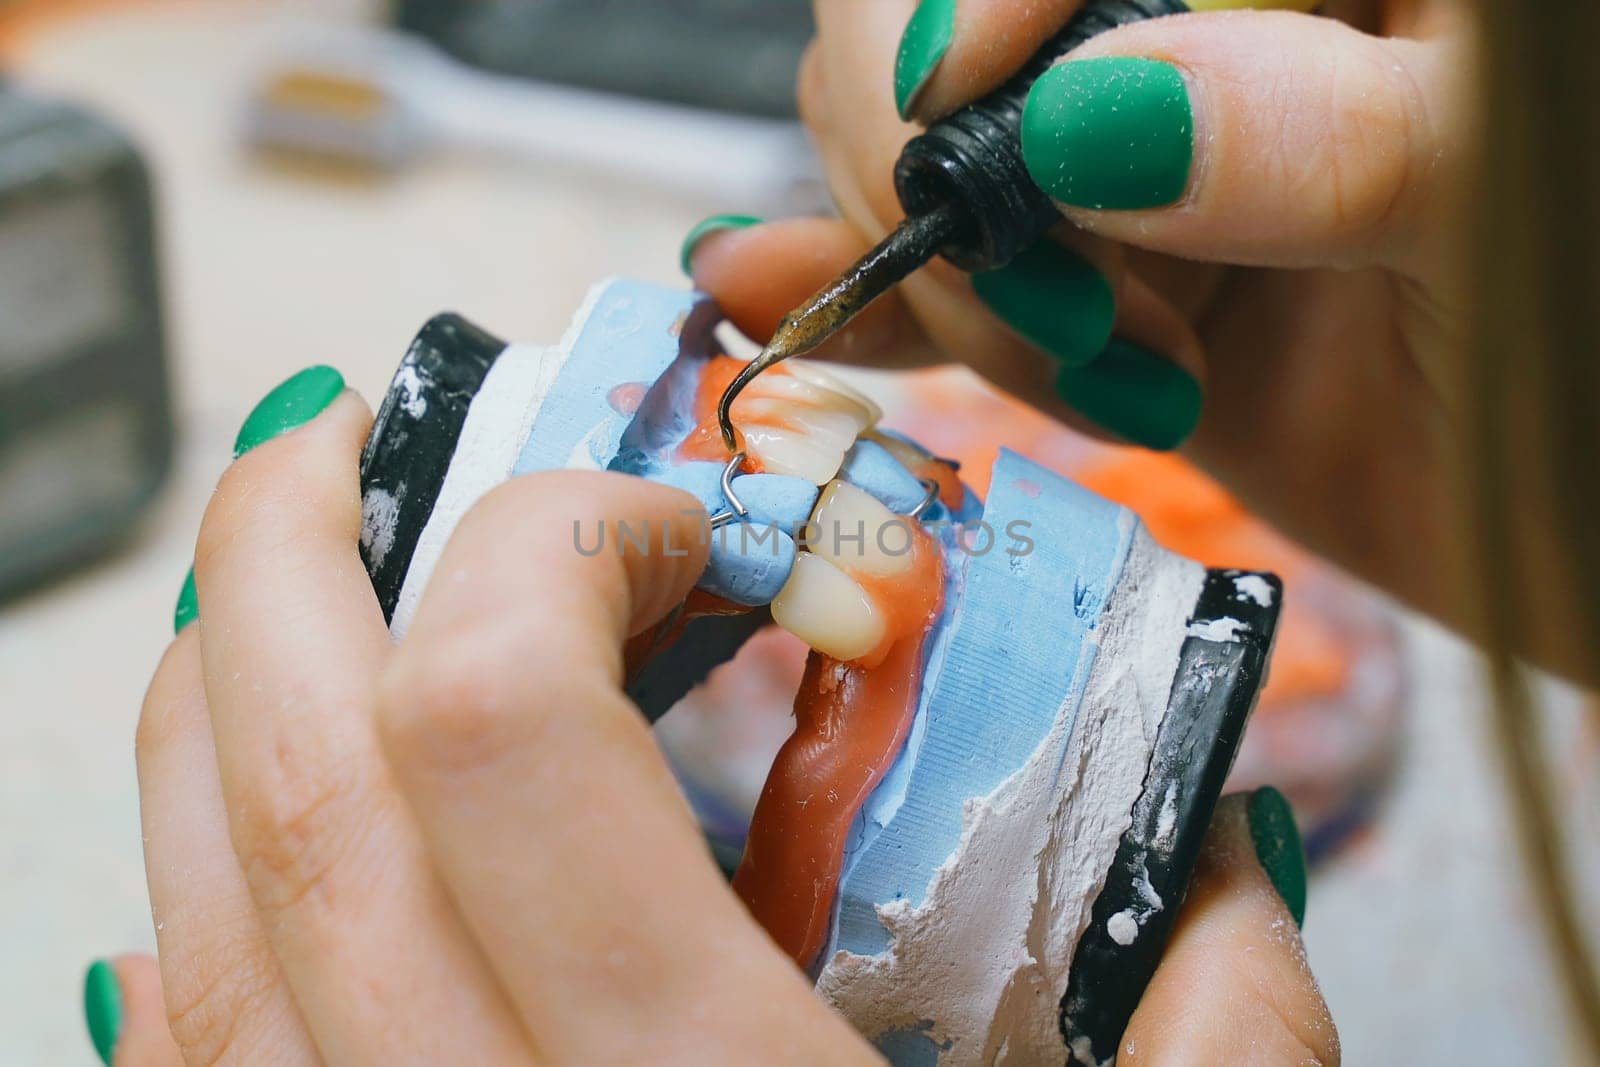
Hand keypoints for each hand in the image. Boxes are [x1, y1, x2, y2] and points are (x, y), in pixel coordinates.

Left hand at [92, 379, 1333, 1063]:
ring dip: (216, 698)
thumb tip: (1220, 882)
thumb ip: (1219, 1043)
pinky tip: (256, 818)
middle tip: (340, 432)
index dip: (552, 544)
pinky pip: (177, 1053)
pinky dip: (192, 891)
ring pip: (188, 900)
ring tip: (285, 579)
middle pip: (287, 773)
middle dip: (289, 547)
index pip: (493, 723)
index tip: (664, 516)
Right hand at [686, 0, 1480, 641]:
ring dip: (939, 260)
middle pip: (946, 18)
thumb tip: (1095, 113)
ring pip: (928, 154)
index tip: (954, 105)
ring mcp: (1143, 176)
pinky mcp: (1108, 299)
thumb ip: (1325, 131)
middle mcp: (1204, 42)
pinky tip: (776, 297)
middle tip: (1072, 287)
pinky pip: (954, 283)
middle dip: (953, 150)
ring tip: (1096, 364)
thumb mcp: (1506, 196)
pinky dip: (870, 301)